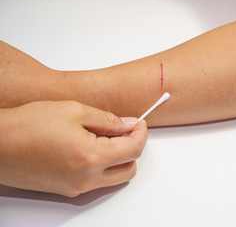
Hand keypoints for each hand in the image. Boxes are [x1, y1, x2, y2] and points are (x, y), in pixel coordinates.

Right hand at [0, 101, 147, 196]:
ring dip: (119, 158)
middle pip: (129, 169)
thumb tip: (129, 124)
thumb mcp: (74, 110)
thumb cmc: (29, 124)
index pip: (134, 150)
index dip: (141, 134)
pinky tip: (90, 146)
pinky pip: (96, 181)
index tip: (139, 123)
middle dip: (133, 148)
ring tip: (105, 137)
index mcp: (91, 158)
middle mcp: (86, 179)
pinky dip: (102, 165)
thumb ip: (108, 120)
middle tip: (125, 130)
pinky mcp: (66, 189)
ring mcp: (75, 187)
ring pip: (114, 178)